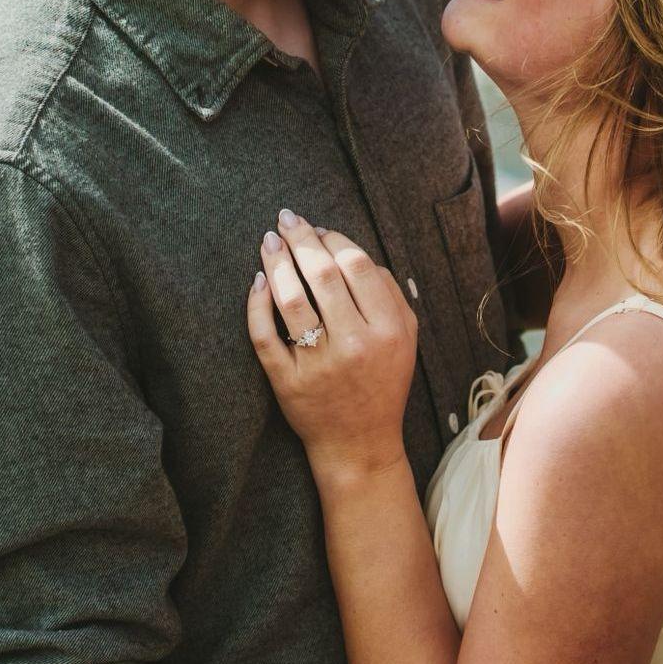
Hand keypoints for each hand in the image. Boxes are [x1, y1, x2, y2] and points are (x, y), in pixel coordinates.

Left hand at [246, 212, 417, 487]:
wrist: (360, 444)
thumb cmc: (382, 384)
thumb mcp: (405, 340)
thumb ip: (391, 295)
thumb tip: (353, 253)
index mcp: (388, 330)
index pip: (358, 266)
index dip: (335, 239)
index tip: (320, 229)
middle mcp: (355, 345)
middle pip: (323, 274)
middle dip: (302, 239)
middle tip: (286, 219)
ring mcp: (318, 364)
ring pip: (291, 299)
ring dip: (276, 263)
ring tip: (268, 242)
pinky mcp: (287, 382)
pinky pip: (265, 335)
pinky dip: (256, 304)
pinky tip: (257, 281)